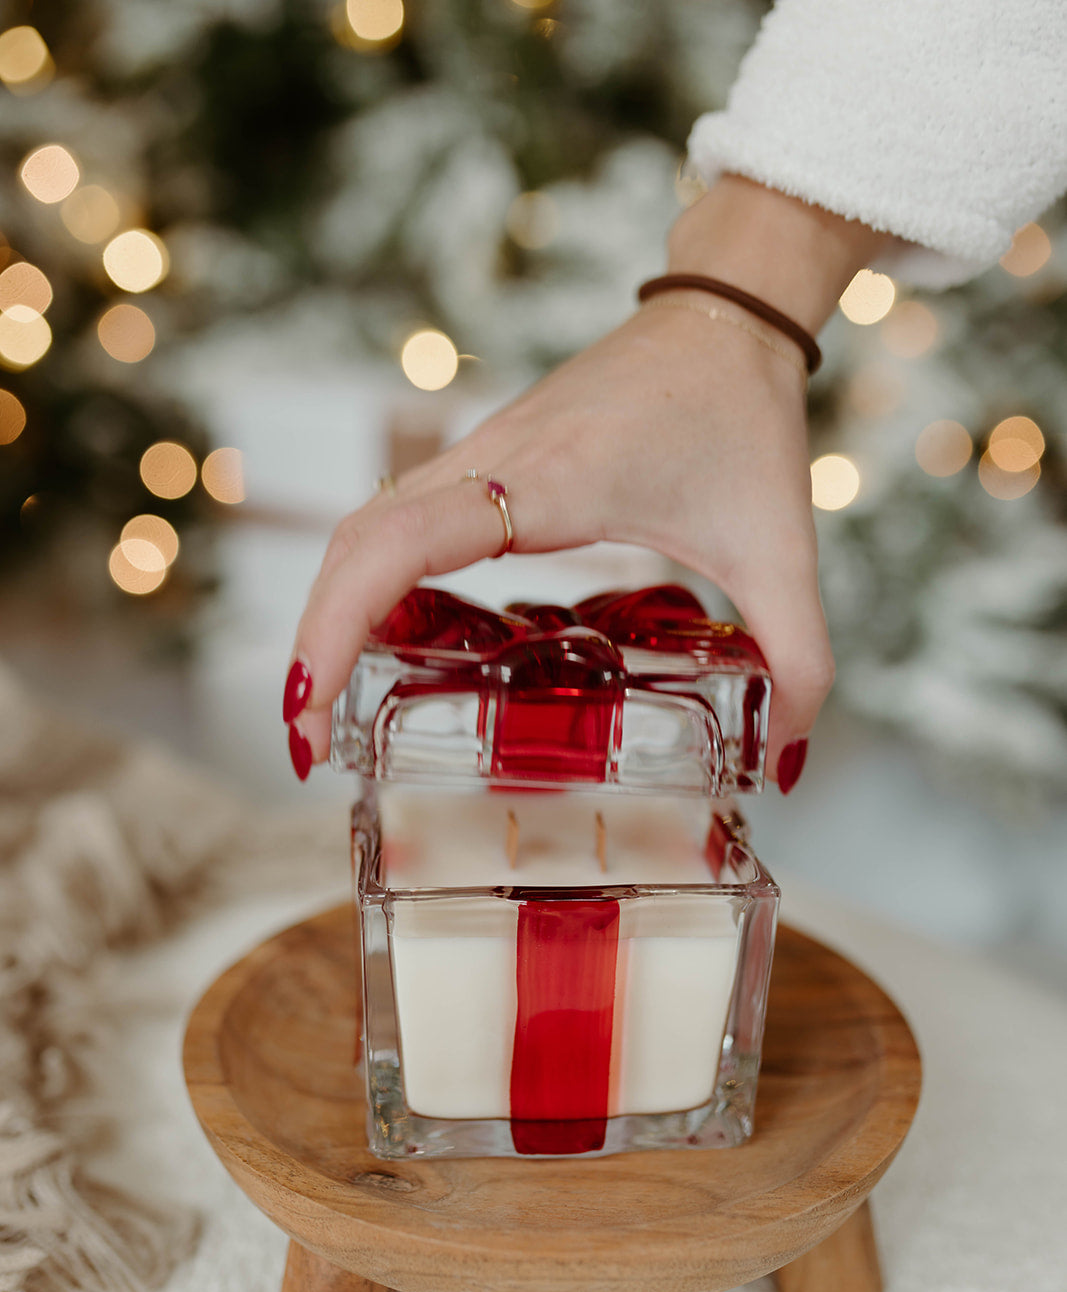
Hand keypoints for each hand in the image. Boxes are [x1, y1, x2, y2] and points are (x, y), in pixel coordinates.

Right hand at [285, 178, 877, 787]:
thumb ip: (798, 659)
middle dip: (315, 639)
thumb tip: (785, 762)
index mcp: (549, 480)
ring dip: (331, 609)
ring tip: (325, 703)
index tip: (312, 705)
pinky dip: (369, 580)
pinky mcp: (488, 462)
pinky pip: (399, 519)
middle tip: (308, 741)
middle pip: (354, 543)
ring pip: (364, 527)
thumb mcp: (781, 550)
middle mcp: (493, 462)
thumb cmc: (745, 416)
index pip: (400, 542)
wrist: (728, 316)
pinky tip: (383, 643)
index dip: (338, 621)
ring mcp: (481, 456)